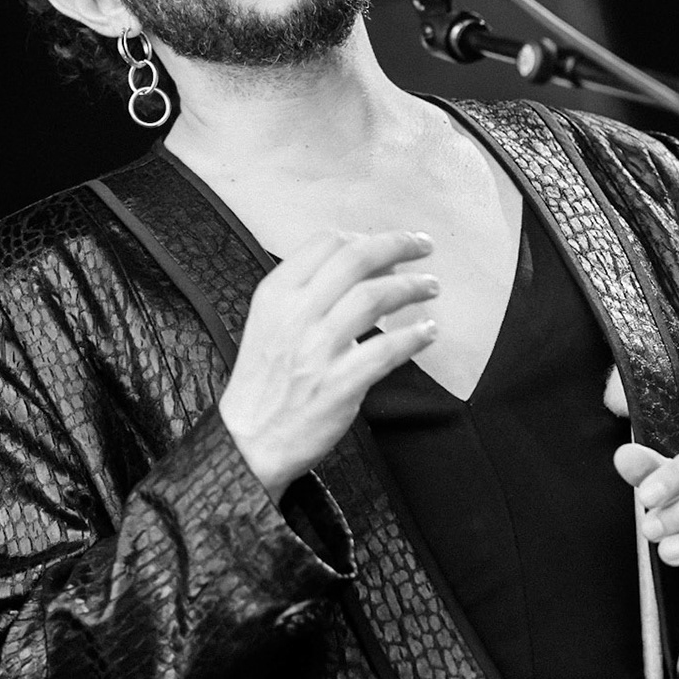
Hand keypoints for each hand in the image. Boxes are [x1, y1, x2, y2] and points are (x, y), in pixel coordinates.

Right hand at [220, 229, 439, 501]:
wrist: (247, 441)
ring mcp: (316, 349)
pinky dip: (415, 336)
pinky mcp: (338, 384)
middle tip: (424, 247)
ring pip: (375, 296)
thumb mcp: (271, 321)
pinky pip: (387, 349)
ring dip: (412, 286)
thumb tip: (368, 266)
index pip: (327, 242)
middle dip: (398, 245)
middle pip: (356, 259)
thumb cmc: (265, 380)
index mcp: (276, 293)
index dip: (367, 237)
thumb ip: (309, 292)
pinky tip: (428, 331)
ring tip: (431, 286)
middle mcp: (295, 314)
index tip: (391, 244)